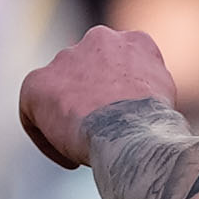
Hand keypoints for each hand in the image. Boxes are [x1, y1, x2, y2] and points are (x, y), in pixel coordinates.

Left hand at [19, 27, 184, 169]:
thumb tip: (132, 106)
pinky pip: (35, 112)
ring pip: (62, 91)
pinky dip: (49, 138)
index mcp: (135, 42)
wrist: (131, 132)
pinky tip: (70, 159)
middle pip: (89, 73)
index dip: (122, 96)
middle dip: (93, 100)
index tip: (124, 121)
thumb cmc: (156, 126)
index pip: (122, 65)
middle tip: (102, 133)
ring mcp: (66, 58)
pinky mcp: (37, 82)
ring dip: (70, 117)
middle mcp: (99, 39)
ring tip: (85, 148)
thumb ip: (143, 91)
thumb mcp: (163, 100)